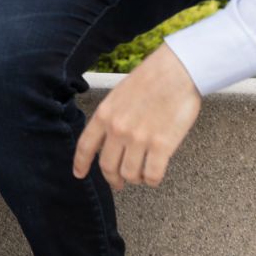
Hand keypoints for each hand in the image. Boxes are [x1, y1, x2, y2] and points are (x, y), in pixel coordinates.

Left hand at [73, 43, 202, 190]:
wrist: (175, 72)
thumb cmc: (150, 80)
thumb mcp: (118, 96)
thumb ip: (111, 118)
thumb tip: (109, 140)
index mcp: (104, 114)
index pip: (85, 146)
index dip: (80, 163)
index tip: (79, 174)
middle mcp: (117, 129)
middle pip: (108, 166)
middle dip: (113, 178)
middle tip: (119, 183)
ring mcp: (139, 138)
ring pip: (130, 174)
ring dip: (135, 179)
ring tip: (141, 175)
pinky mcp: (162, 145)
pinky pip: (152, 175)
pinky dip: (152, 180)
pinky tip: (154, 176)